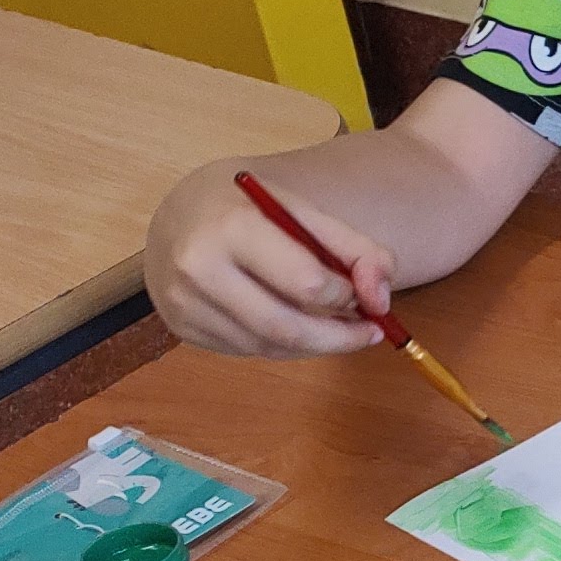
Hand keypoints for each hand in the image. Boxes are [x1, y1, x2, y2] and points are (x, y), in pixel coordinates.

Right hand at [145, 164, 391, 357]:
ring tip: (339, 326)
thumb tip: (381, 301)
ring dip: (315, 344)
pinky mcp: (182, 328)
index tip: (365, 292)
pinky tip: (299, 326)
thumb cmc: (249, 208)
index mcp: (233, 227)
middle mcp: (199, 268)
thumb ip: (354, 247)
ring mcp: (184, 303)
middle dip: (340, 337)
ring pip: (269, 346)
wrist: (179, 215)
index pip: (307, 283)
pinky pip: (248, 351)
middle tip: (371, 332)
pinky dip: (285, 346)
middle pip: (286, 328)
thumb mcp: (303, 209)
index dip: (347, 294)